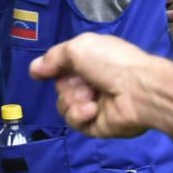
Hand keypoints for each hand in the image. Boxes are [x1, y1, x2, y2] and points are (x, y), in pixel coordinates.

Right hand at [29, 33, 166, 138]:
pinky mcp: (94, 125)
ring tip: (92, 96)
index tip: (44, 72)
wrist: (139, 91)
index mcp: (90, 60)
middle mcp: (91, 81)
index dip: (53, 68)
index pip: (62, 66)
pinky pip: (73, 120)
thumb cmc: (111, 63)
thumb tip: (33, 69)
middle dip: (67, 84)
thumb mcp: (78, 48)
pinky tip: (93, 109)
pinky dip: (80, 114)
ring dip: (74, 99)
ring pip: (63, 104)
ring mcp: (93, 104)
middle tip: (85, 82)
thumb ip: (53, 58)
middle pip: (60, 86)